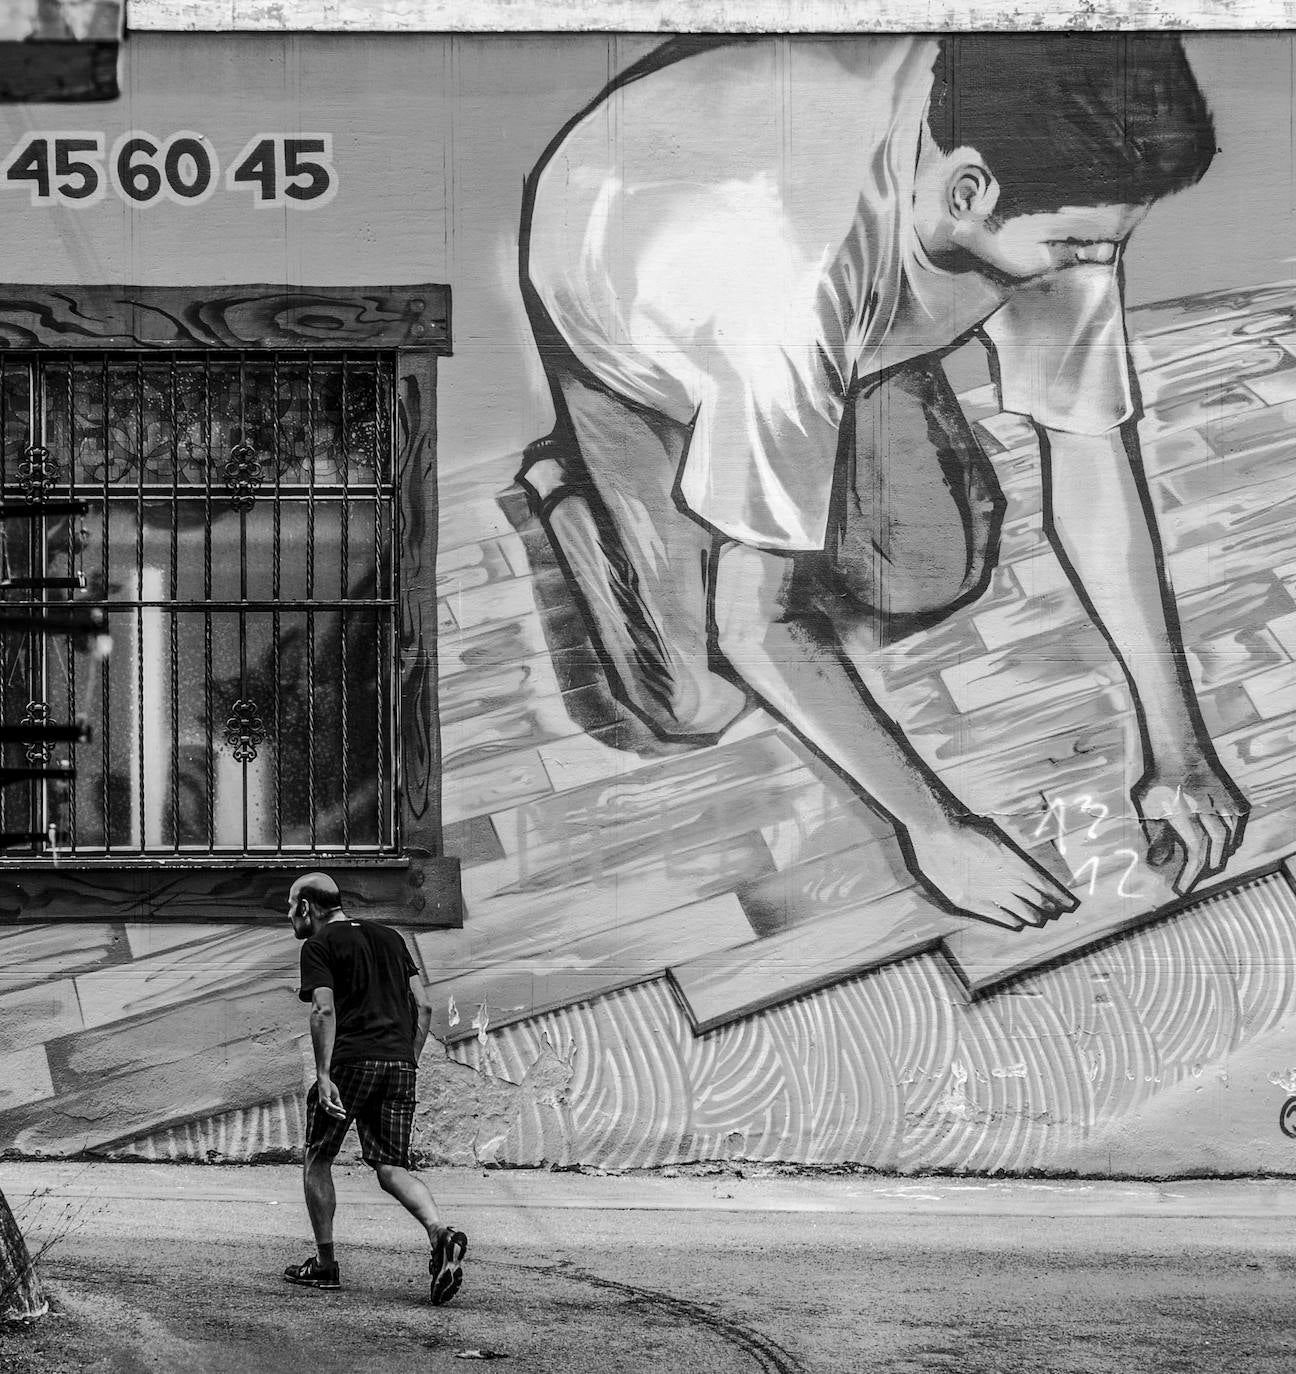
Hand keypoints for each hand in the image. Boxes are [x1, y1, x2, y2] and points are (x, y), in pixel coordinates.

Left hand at [316, 1074, 345, 1119]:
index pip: (332, 1112)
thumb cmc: (330, 1088)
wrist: (325, 1080)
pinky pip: (329, 1104)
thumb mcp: (336, 1096)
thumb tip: (341, 1109)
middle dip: (337, 1115)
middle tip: (344, 1118)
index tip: (344, 1117)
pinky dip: (332, 1107)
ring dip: (337, 1111)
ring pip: (330, 1109)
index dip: (338, 1115)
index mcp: (327, 1105)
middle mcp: (324, 1105)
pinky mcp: (323, 1098)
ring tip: (343, 1113)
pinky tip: (336, 1109)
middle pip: (331, 1112)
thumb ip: (338, 1103)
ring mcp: (323, 1102)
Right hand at [906, 813, 1079, 929]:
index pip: (1042, 883)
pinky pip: (996, 914)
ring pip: (1018, 908)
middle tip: (1055, 913)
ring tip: (1039, 920)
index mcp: (1013, 863)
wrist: (937, 835)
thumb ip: (1010, 848)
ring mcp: (988, 892)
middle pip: (1033, 898)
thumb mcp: (995, 834)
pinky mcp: (971, 900)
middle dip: (1045, 906)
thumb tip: (1024, 852)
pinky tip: (1015, 924)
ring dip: (1030, 914)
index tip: (1067, 902)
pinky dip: (1008, 919)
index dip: (1056, 894)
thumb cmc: (965, 829)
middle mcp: (1005, 880)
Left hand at [1133, 751, 1249, 895]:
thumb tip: (1158, 863)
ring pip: (1229, 841)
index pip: (1195, 853)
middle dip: (1203, 870)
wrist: (1180, 751)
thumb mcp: (1147, 807)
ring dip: (1218, 857)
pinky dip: (1231, 841)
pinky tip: (1222, 848)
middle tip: (1192, 879)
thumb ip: (1155, 835)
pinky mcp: (1234, 800)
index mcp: (1185, 814)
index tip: (1181, 890)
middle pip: (1214, 851)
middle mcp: (1209, 811)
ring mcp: (1225, 805)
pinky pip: (1237, 828)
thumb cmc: (1158, 781)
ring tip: (1207, 867)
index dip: (1190, 875)